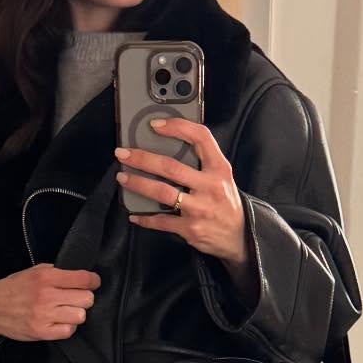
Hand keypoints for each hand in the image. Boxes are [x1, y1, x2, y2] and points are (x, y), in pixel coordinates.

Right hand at [0, 266, 99, 342]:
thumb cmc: (14, 288)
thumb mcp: (34, 271)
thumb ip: (57, 273)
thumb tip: (81, 277)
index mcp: (46, 277)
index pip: (84, 279)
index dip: (93, 281)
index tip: (93, 283)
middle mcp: (46, 295)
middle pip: (87, 299)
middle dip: (84, 298)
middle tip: (75, 298)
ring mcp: (44, 315)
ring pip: (80, 316)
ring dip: (75, 313)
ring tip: (65, 310)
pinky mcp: (42, 332)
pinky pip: (69, 331)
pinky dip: (67, 327)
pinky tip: (59, 321)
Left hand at [115, 118, 248, 271]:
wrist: (239, 237)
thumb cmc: (225, 202)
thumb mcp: (222, 177)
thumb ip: (202, 161)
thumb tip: (168, 145)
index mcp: (219, 169)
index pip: (200, 138)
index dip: (177, 127)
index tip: (155, 125)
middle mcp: (210, 187)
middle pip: (171, 167)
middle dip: (142, 159)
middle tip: (123, 154)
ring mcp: (200, 209)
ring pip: (162, 193)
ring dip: (138, 184)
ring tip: (123, 177)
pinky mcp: (191, 229)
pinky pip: (162, 222)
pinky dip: (145, 218)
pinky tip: (134, 214)